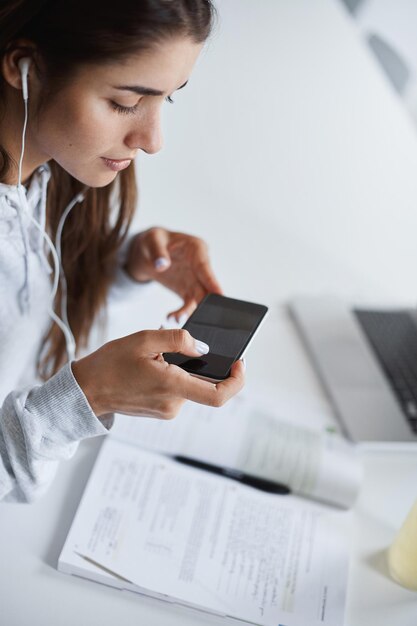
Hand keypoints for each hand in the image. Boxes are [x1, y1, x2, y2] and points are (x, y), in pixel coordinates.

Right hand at [72, 329, 244, 418]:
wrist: (86, 391)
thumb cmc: (110, 364)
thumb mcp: (144, 339)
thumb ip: (178, 340)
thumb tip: (202, 348)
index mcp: (172, 387)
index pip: (218, 395)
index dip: (236, 381)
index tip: (239, 363)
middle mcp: (173, 405)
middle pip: (204, 385)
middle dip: (201, 364)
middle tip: (185, 346)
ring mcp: (167, 410)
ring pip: (190, 386)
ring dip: (183, 369)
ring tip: (157, 355)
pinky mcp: (161, 410)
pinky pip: (178, 391)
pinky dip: (174, 376)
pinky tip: (153, 365)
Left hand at [125, 227, 222, 319]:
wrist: (149, 252)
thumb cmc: (154, 240)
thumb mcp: (152, 241)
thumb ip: (157, 252)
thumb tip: (161, 264)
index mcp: (197, 249)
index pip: (205, 268)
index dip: (213, 282)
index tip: (220, 295)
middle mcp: (200, 266)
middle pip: (207, 287)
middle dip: (205, 303)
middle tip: (200, 315)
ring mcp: (195, 280)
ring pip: (199, 299)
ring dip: (191, 311)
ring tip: (176, 318)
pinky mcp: (188, 290)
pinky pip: (189, 304)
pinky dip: (182, 312)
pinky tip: (172, 316)